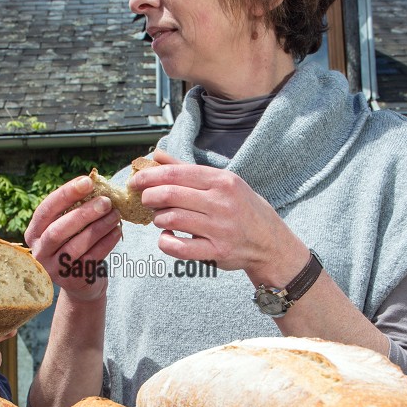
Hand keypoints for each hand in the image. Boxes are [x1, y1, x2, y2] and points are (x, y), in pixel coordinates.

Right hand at [25, 174, 122, 302]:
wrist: (82, 282)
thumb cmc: (75, 244)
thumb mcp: (68, 228)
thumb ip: (73, 210)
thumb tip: (95, 183)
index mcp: (34, 233)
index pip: (45, 210)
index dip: (65, 194)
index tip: (87, 181)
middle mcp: (39, 252)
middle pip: (57, 230)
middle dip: (83, 213)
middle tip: (106, 201)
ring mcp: (54, 269)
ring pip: (76, 245)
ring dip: (99, 227)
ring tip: (115, 215)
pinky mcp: (73, 280)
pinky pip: (92, 257)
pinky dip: (107, 242)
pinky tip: (117, 231)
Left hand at [129, 149, 307, 286]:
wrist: (270, 242)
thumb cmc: (242, 208)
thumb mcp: (223, 182)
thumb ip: (187, 169)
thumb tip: (156, 155)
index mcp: (222, 181)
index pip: (176, 174)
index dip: (149, 176)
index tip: (135, 181)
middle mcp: (221, 202)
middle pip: (169, 195)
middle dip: (149, 197)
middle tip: (145, 200)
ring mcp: (220, 228)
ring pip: (171, 219)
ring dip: (158, 219)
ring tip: (160, 218)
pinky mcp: (217, 252)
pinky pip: (179, 248)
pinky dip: (165, 242)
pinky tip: (167, 238)